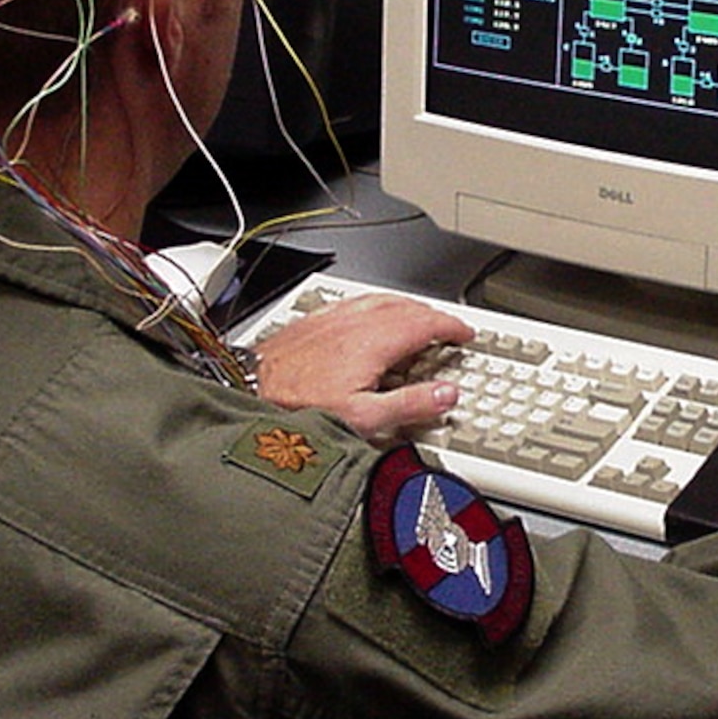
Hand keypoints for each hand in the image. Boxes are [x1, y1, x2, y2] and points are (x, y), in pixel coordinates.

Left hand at [252, 293, 473, 442]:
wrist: (252, 390)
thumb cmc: (301, 406)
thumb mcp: (365, 418)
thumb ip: (411, 404)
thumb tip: (448, 394)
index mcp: (375, 341)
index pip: (426, 323)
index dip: (451, 327)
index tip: (465, 334)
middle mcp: (356, 322)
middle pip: (408, 307)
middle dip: (434, 316)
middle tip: (449, 330)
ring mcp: (335, 317)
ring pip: (383, 300)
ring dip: (409, 307)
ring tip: (421, 319)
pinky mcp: (318, 318)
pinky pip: (359, 301)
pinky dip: (380, 305)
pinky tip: (376, 315)